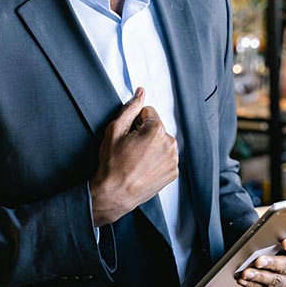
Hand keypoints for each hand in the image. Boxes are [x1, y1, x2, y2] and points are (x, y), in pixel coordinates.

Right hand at [90, 87, 177, 226]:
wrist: (115, 193)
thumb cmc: (112, 163)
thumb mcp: (115, 130)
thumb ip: (130, 107)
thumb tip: (140, 92)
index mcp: (156, 130)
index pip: (148, 112)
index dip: (135, 122)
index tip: (128, 135)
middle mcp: (170, 144)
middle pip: (156, 127)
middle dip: (144, 133)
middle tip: (130, 148)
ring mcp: (173, 160)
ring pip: (162, 142)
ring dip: (152, 146)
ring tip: (136, 159)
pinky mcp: (173, 172)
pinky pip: (166, 157)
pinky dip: (156, 159)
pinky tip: (143, 167)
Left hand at [237, 237, 285, 286]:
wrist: (280, 265)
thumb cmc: (278, 247)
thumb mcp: (279, 240)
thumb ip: (275, 238)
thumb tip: (260, 237)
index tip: (284, 243)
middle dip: (272, 264)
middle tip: (258, 261)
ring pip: (277, 282)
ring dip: (259, 277)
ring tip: (246, 273)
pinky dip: (254, 285)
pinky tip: (244, 281)